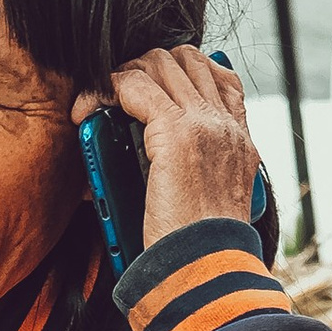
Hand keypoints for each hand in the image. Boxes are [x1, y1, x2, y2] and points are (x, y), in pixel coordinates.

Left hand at [98, 46, 260, 246]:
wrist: (208, 270)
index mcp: (240, 142)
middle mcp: (226, 126)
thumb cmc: (201, 254)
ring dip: (126, 73)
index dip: (183, 72)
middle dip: (147, 65)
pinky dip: (110, 88)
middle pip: (187, 60)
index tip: (153, 88)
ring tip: (101, 99)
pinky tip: (91, 108)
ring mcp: (204, 125)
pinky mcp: (176, 133)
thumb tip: (153, 172)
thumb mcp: (208, 208)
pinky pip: (137, 86)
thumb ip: (194, 179)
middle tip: (119, 92)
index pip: (220, 78)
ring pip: (162, 63)